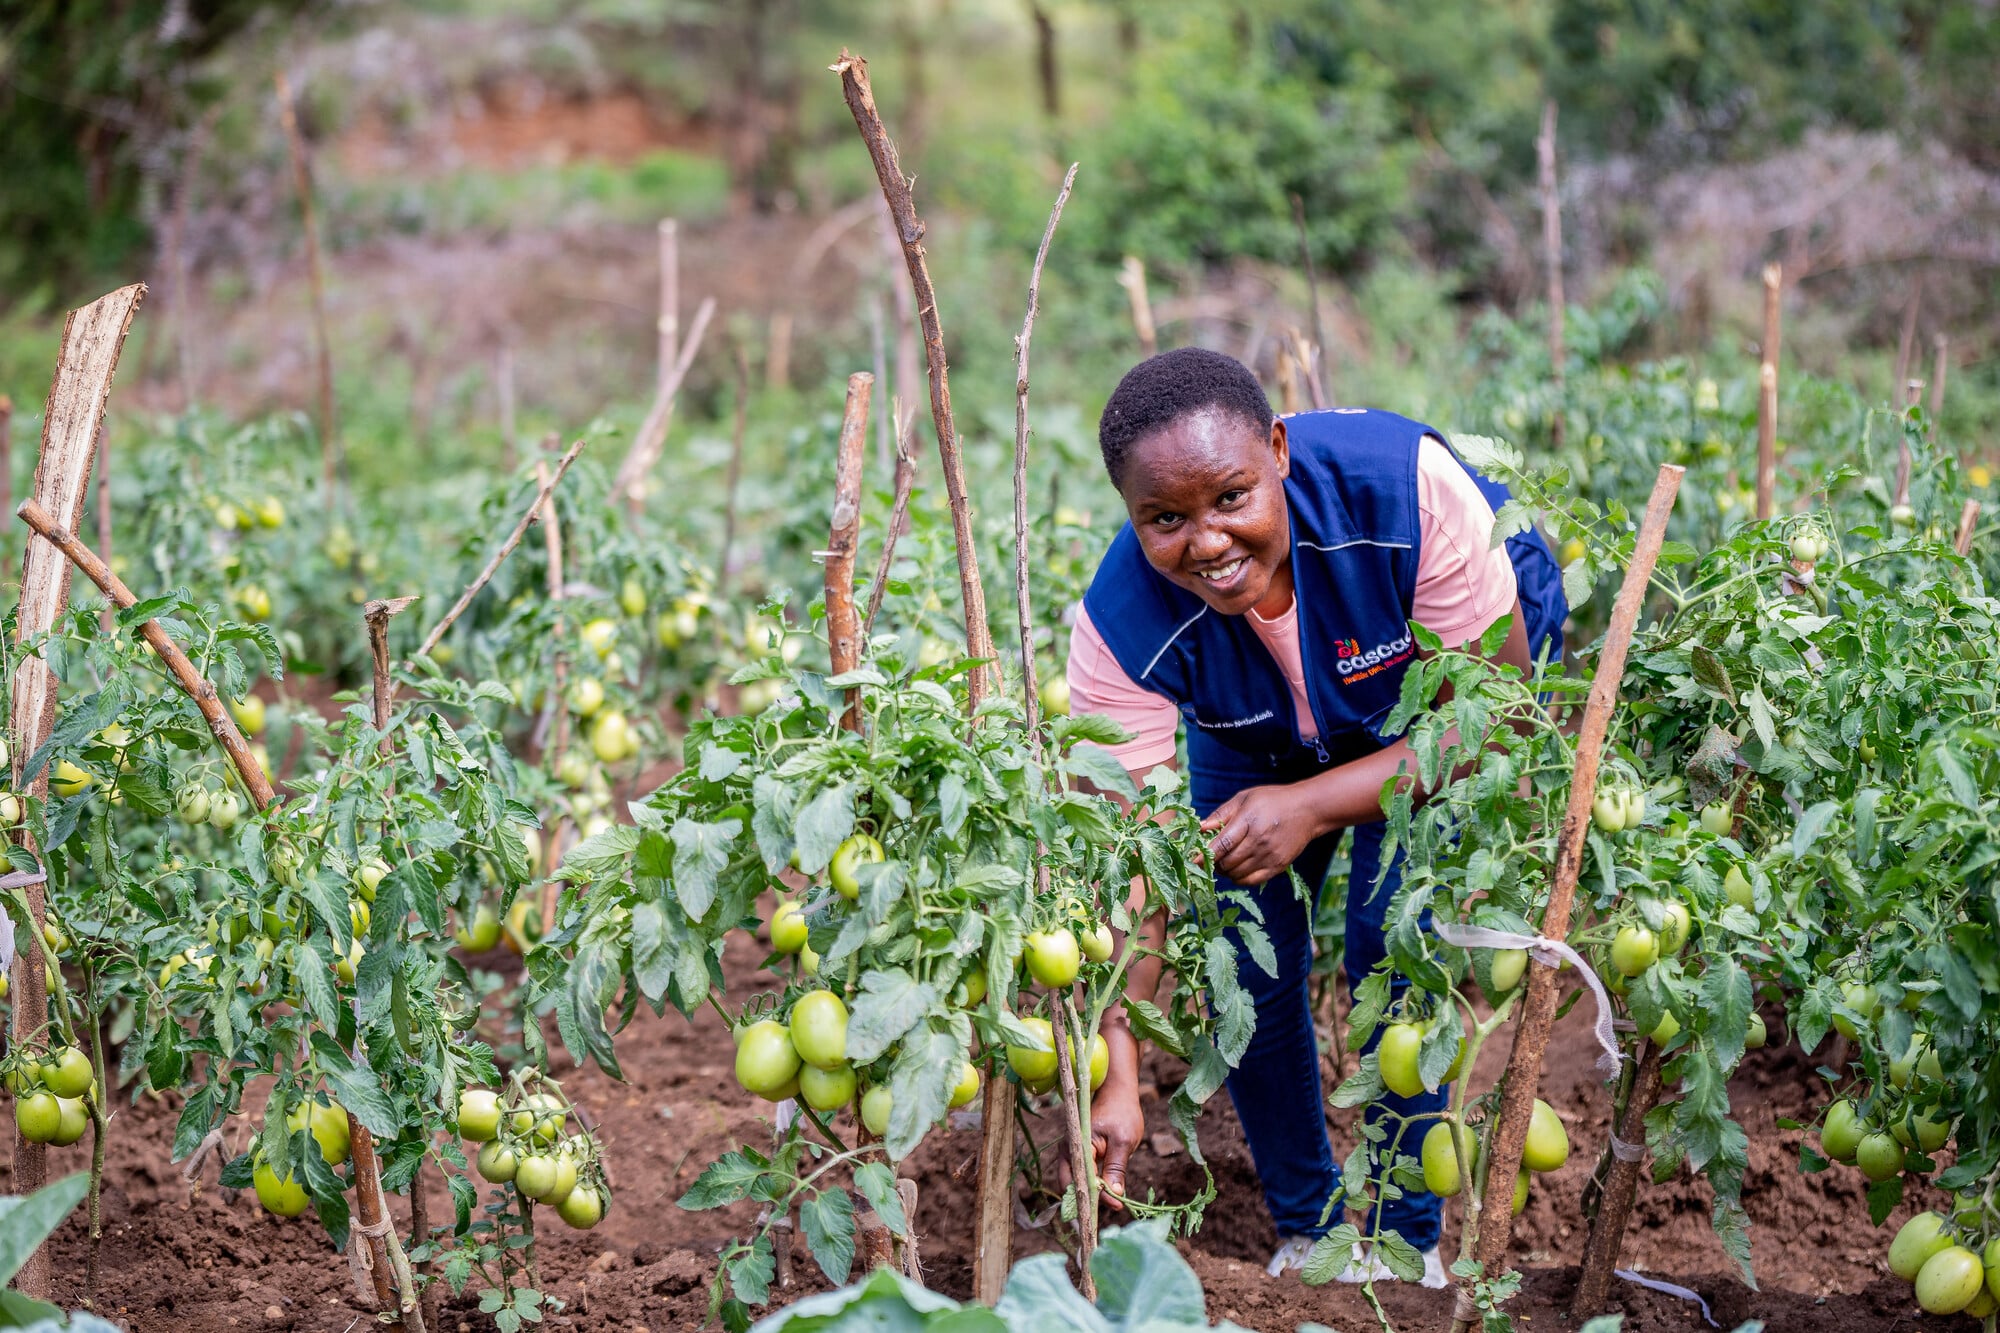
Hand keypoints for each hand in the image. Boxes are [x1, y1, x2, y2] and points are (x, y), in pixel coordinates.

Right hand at [1059, 1027, 1141, 1210]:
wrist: (1117, 1090)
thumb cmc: (1121, 1111)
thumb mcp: (1124, 1140)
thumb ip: (1117, 1168)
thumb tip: (1114, 1196)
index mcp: (1077, 1144)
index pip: (1082, 1179)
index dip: (1096, 1196)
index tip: (1116, 1206)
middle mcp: (1069, 1150)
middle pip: (1072, 1185)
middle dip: (1086, 1202)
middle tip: (1103, 1218)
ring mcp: (1073, 1152)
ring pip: (1076, 1182)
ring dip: (1089, 1195)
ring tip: (1106, 1208)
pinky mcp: (1080, 1154)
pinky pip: (1082, 1175)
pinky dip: (1091, 1186)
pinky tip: (1105, 1195)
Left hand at [1202, 782, 1320, 884]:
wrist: (1307, 810)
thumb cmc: (1272, 800)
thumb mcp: (1244, 798)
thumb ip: (1221, 814)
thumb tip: (1199, 829)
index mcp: (1249, 821)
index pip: (1222, 844)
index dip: (1204, 855)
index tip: (1192, 860)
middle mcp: (1259, 841)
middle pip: (1227, 862)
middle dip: (1213, 862)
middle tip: (1210, 856)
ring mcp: (1270, 856)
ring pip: (1237, 874)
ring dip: (1225, 871)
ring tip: (1224, 861)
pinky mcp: (1278, 866)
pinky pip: (1251, 881)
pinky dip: (1239, 878)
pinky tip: (1237, 868)